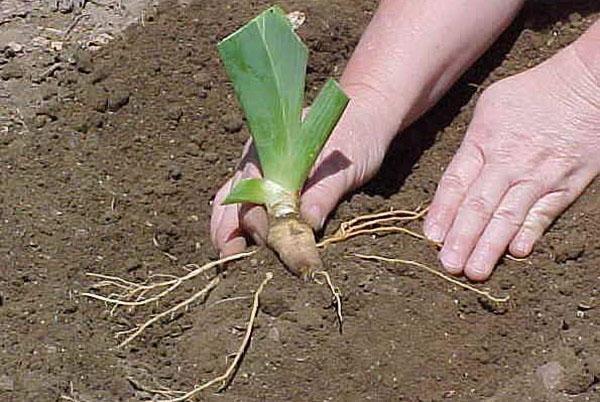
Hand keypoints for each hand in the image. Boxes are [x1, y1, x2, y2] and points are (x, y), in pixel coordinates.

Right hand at [210, 99, 389, 256]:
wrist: (365, 122)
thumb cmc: (355, 138)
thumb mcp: (344, 168)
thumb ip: (324, 193)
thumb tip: (308, 224)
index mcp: (270, 148)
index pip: (252, 186)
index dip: (256, 216)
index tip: (267, 241)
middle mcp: (258, 161)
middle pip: (236, 198)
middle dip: (232, 229)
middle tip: (235, 259)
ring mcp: (261, 174)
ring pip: (234, 204)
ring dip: (229, 231)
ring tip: (228, 260)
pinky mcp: (271, 188)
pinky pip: (247, 208)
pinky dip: (241, 228)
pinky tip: (239, 249)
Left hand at [424, 44, 599, 280]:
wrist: (588, 83)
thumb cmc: (533, 93)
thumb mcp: (490, 106)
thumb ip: (471, 145)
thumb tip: (456, 179)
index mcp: (484, 142)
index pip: (456, 183)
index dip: (442, 212)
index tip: (431, 237)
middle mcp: (508, 162)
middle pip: (479, 206)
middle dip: (461, 238)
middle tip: (449, 265)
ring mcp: (539, 175)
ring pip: (509, 216)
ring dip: (490, 246)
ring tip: (475, 271)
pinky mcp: (566, 184)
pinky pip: (545, 213)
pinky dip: (530, 233)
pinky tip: (516, 253)